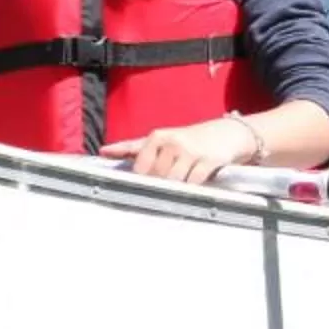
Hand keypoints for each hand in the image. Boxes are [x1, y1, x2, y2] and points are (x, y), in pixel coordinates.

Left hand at [100, 118, 251, 183]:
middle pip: (156, 178)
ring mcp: (190, 151)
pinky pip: (193, 183)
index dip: (140, 184)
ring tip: (178, 192)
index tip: (140, 194)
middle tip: (163, 194)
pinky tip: (192, 189)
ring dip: (175, 190)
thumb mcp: (159, 140)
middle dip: (159, 188)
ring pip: (173, 182)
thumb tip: (103, 151)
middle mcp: (172, 142)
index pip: (140, 168)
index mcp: (156, 137)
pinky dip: (191, 189)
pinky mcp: (208, 161)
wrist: (225, 134)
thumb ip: (132, 148)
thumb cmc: (186, 141)